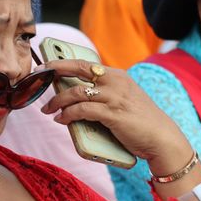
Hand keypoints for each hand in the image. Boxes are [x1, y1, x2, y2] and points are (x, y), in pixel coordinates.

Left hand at [39, 60, 193, 170]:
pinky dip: (68, 115)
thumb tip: (76, 97)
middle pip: (78, 69)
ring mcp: (114, 97)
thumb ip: (104, 94)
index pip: (85, 64)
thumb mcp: (123, 99)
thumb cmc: (140, 121)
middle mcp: (115, 81)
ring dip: (57, 101)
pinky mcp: (113, 114)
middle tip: (38, 76)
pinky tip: (61, 120)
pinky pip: (82, 110)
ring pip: (76, 93)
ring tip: (48, 109)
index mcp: (117, 75)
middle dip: (54, 70)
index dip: (63, 63)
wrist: (162, 138)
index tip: (46, 66)